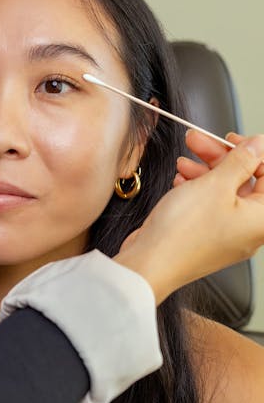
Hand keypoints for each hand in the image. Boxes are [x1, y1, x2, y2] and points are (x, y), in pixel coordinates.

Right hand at [114, 133, 263, 303]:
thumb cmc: (183, 234)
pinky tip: (180, 182)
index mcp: (263, 219)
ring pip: (224, 192)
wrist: (150, 262)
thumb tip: (257, 146)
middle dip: (220, 158)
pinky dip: (196, 190)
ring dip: (204, 172)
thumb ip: (240, 161)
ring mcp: (227, 234)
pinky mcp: (205, 236)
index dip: (252, 153)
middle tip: (200, 142)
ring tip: (183, 162)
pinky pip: (208, 206)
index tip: (231, 140)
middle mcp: (250, 229)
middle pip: (245, 182)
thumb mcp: (215, 185)